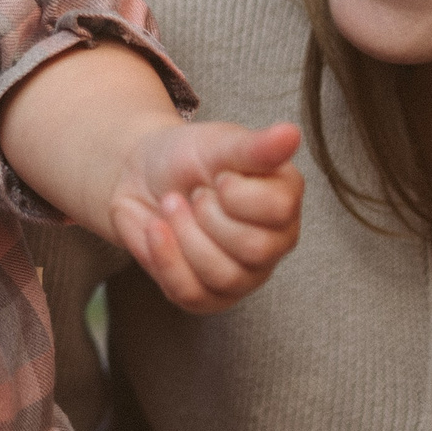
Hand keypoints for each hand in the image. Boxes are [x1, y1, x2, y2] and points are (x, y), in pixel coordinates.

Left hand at [113, 120, 304, 314]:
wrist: (140, 176)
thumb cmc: (188, 157)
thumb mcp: (219, 144)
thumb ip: (255, 147)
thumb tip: (291, 134)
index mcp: (286, 200)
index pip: (279, 211)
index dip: (237, 193)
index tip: (218, 176)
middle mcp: (274, 242)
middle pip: (254, 249)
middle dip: (209, 215)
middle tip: (194, 193)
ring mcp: (244, 274)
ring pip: (223, 275)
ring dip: (185, 234)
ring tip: (173, 206)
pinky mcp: (209, 296)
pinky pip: (191, 294)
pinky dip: (165, 258)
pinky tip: (156, 229)